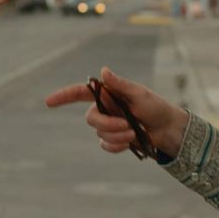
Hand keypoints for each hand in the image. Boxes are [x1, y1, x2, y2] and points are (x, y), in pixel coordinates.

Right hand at [44, 66, 188, 157]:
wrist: (169, 130)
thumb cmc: (156, 107)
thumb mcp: (139, 94)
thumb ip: (120, 84)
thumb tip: (102, 71)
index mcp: (108, 94)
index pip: (80, 93)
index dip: (63, 96)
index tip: (49, 102)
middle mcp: (106, 108)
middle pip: (90, 119)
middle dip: (107, 125)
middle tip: (127, 126)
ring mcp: (110, 125)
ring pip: (99, 134)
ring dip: (117, 136)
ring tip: (134, 133)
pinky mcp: (115, 140)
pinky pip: (106, 146)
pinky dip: (117, 146)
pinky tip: (129, 143)